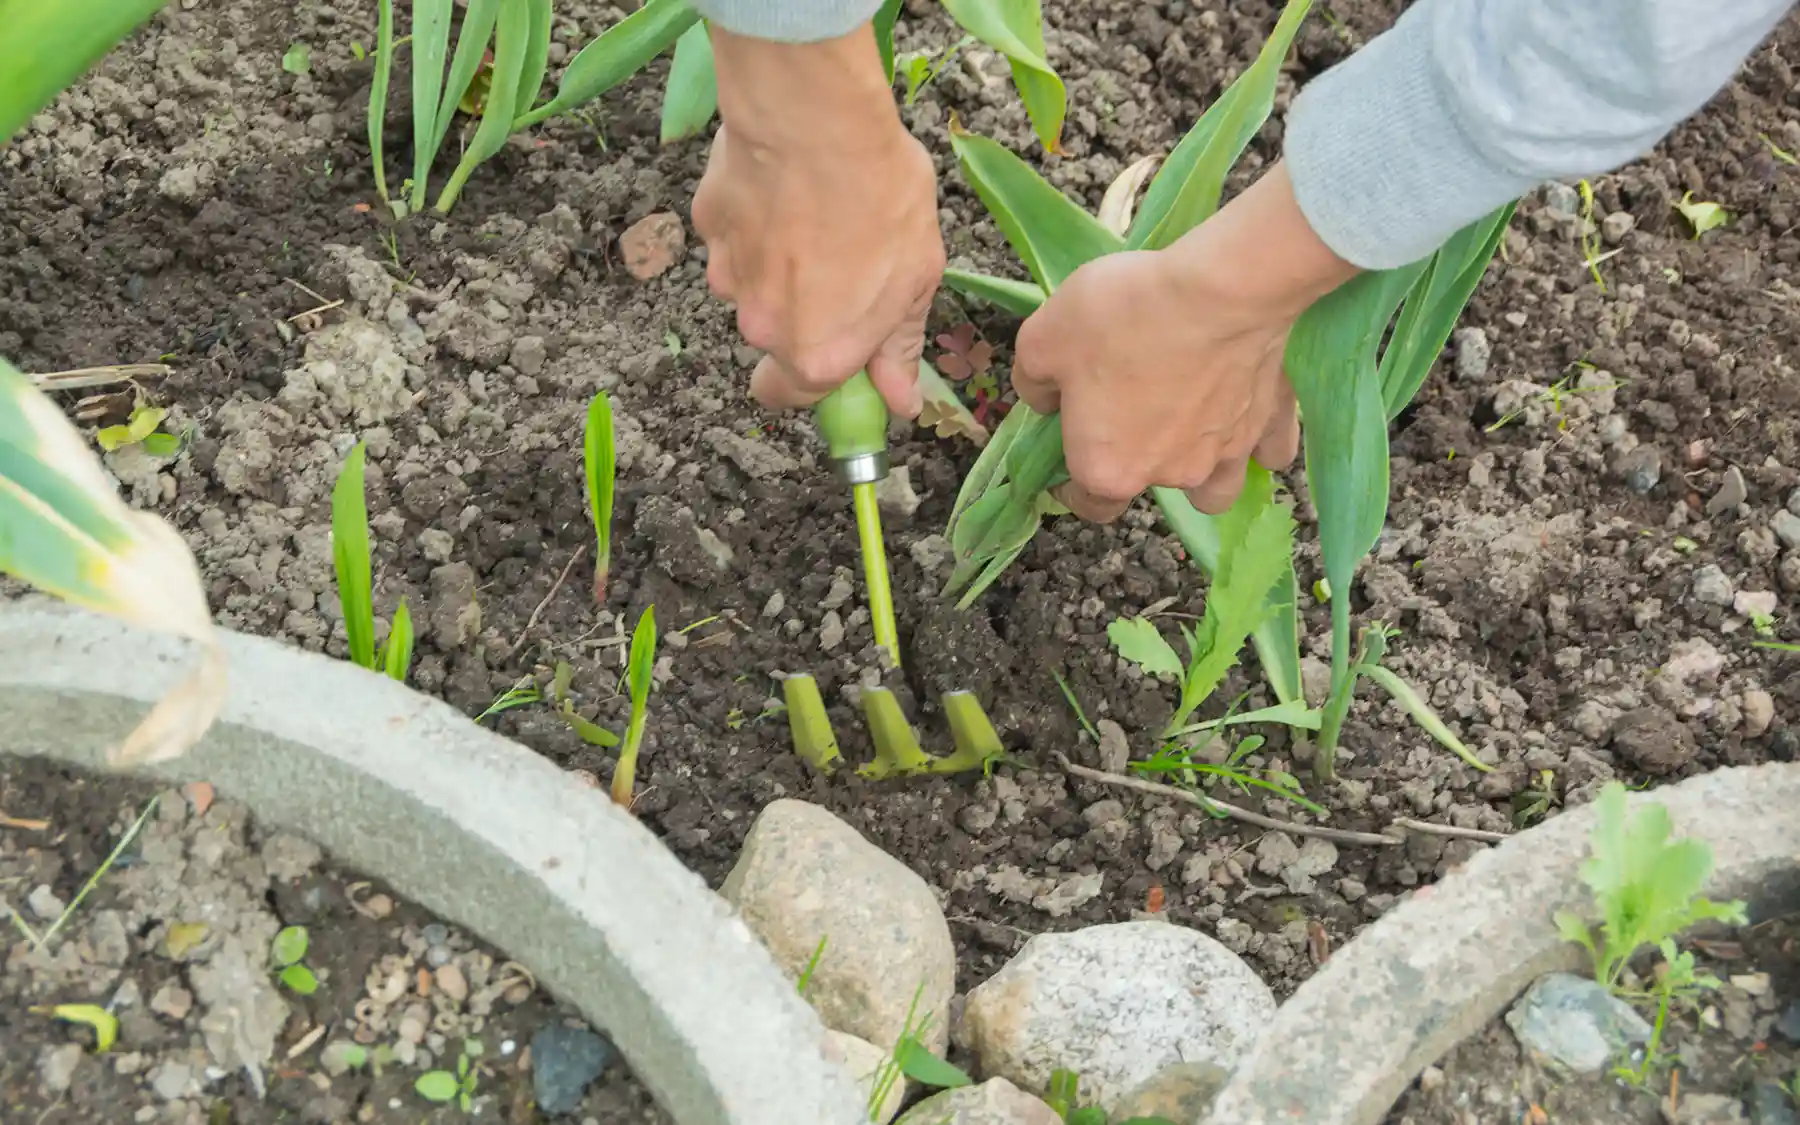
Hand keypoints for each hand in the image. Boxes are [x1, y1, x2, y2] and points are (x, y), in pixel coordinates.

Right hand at [694, 25, 944, 417]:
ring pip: (752, 284)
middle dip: (802, 310)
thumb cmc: (878, 197)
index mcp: (814, 353)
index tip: (839, 352)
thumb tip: (900, 402)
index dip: (814, 380)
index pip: (792, 396)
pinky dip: (758, 222)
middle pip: (775, 335)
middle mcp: (761, 326)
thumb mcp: (916, 279)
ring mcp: (726, 274)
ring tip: (819, 215)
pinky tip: (789, 188)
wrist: (814, 119)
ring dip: (779, 263)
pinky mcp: (708, 224)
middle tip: (842, 262)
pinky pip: (736, 236)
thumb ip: (899, 347)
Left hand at [1012, 161, 1358, 520]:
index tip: (1071, 460)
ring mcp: (1226, 454)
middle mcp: (1169, 474)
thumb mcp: (1042, 340)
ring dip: (1204, 477)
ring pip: (1216, 490)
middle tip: (1133, 417)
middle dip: (1139, 465)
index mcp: (1108, 467)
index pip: (1088, 503)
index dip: (1074, 486)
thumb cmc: (1123, 316)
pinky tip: (1249, 416)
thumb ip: (1034, 384)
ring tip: (1193, 438)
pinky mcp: (1270, 422)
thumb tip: (1046, 402)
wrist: (1219, 289)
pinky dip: (1261, 444)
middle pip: (1151, 490)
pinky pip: (1270, 453)